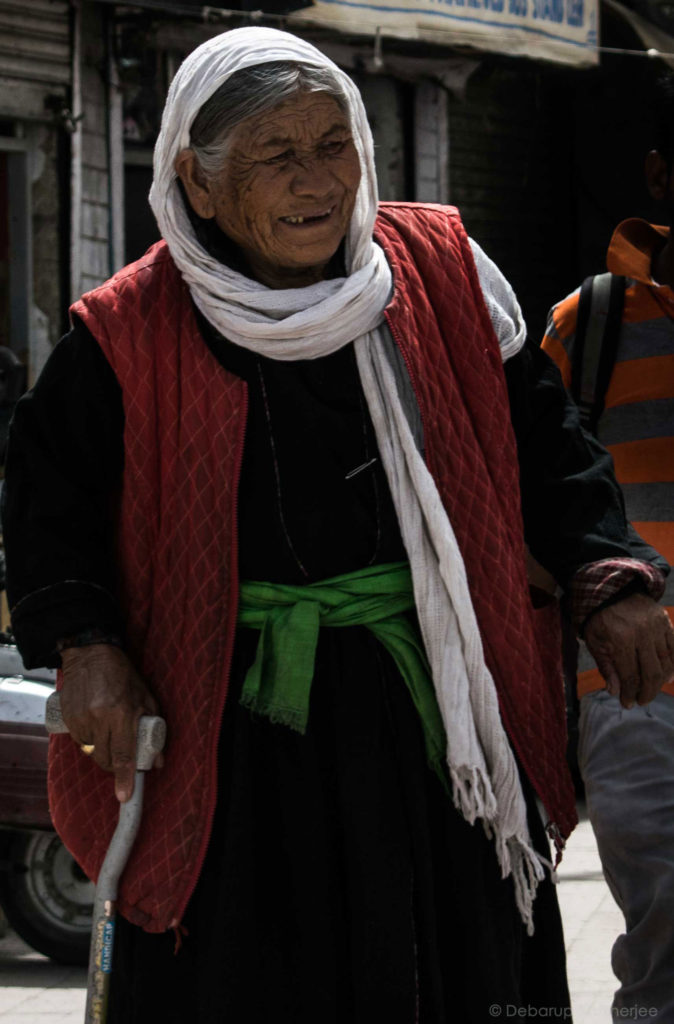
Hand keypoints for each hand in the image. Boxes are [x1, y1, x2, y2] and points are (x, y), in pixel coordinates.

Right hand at [59, 644, 161, 801]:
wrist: (91, 655)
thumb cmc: (123, 676)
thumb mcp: (145, 698)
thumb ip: (154, 727)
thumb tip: (158, 761)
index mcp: (122, 713)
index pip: (124, 753)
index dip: (125, 777)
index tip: (125, 796)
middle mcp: (100, 718)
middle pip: (106, 758)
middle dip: (115, 767)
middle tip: (123, 760)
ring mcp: (82, 718)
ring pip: (91, 752)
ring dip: (102, 752)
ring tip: (109, 735)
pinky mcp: (69, 718)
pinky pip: (80, 741)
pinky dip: (89, 742)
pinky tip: (95, 729)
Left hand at [583, 593, 673, 707]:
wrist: (610, 590)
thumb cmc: (599, 620)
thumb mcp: (594, 643)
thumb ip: (606, 667)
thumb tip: (614, 691)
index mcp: (620, 639)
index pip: (630, 675)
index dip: (630, 693)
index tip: (627, 703)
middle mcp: (641, 633)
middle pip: (651, 672)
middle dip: (647, 692)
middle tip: (641, 700)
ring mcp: (656, 627)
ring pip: (665, 662)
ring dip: (660, 681)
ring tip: (651, 690)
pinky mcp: (665, 622)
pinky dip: (673, 665)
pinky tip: (668, 677)